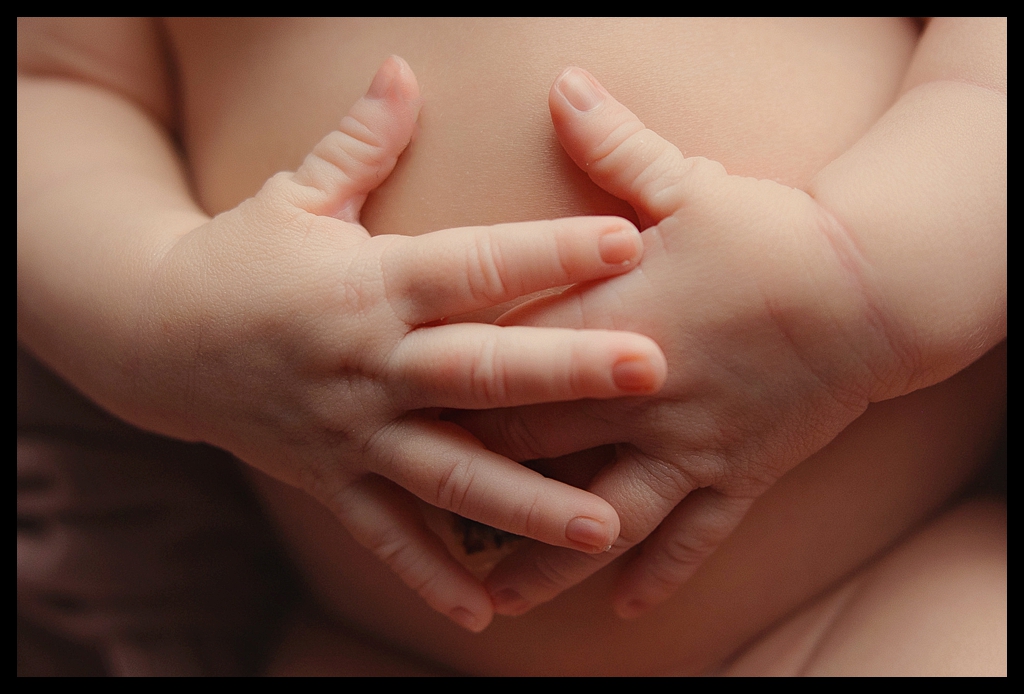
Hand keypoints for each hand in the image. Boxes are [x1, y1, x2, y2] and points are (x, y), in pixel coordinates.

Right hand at [136, 58, 666, 630]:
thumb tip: (405, 64)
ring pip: (449, 473)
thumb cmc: (242, 258)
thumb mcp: (295, 193)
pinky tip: (491, 612)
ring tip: (604, 528)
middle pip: (479, 371)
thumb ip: (361, 140)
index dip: (549, 252)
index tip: (627, 240)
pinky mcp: (332, 480)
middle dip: (567, 373)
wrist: (155, 338)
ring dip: (527, 503)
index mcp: (369, 284)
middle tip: (653, 371)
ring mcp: (351, 433)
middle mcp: (368, 365)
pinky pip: (387, 537)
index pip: (473, 266)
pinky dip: (434, 576)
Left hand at [460, 67, 901, 618]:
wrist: (874, 286)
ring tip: (502, 598)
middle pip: (538, 443)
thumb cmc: (772, 231)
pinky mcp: (737, 473)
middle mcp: (642, 395)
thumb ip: (613, 143)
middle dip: (475, 474)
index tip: (391, 400)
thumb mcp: (688, 181)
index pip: (512, 356)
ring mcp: (690, 444)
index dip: (448, 381)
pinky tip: (624, 611)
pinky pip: (695, 538)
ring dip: (553, 558)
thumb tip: (561, 84)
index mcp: (616, 319)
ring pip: (607, 516)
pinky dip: (660, 574)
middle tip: (410, 504)